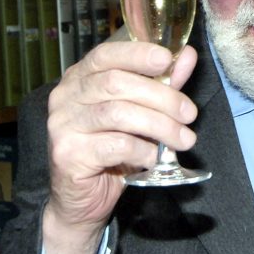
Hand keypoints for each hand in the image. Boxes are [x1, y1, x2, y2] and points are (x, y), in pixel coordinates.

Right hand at [41, 42, 198, 253]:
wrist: (81, 200)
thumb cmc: (112, 151)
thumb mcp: (140, 113)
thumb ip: (160, 84)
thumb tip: (186, 55)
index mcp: (80, 78)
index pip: (105, 54)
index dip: (137, 53)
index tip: (167, 59)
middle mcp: (66, 97)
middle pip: (116, 84)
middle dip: (162, 97)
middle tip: (190, 114)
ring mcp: (63, 125)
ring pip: (118, 114)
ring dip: (160, 126)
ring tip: (184, 139)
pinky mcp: (68, 154)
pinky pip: (115, 145)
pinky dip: (143, 151)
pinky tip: (155, 158)